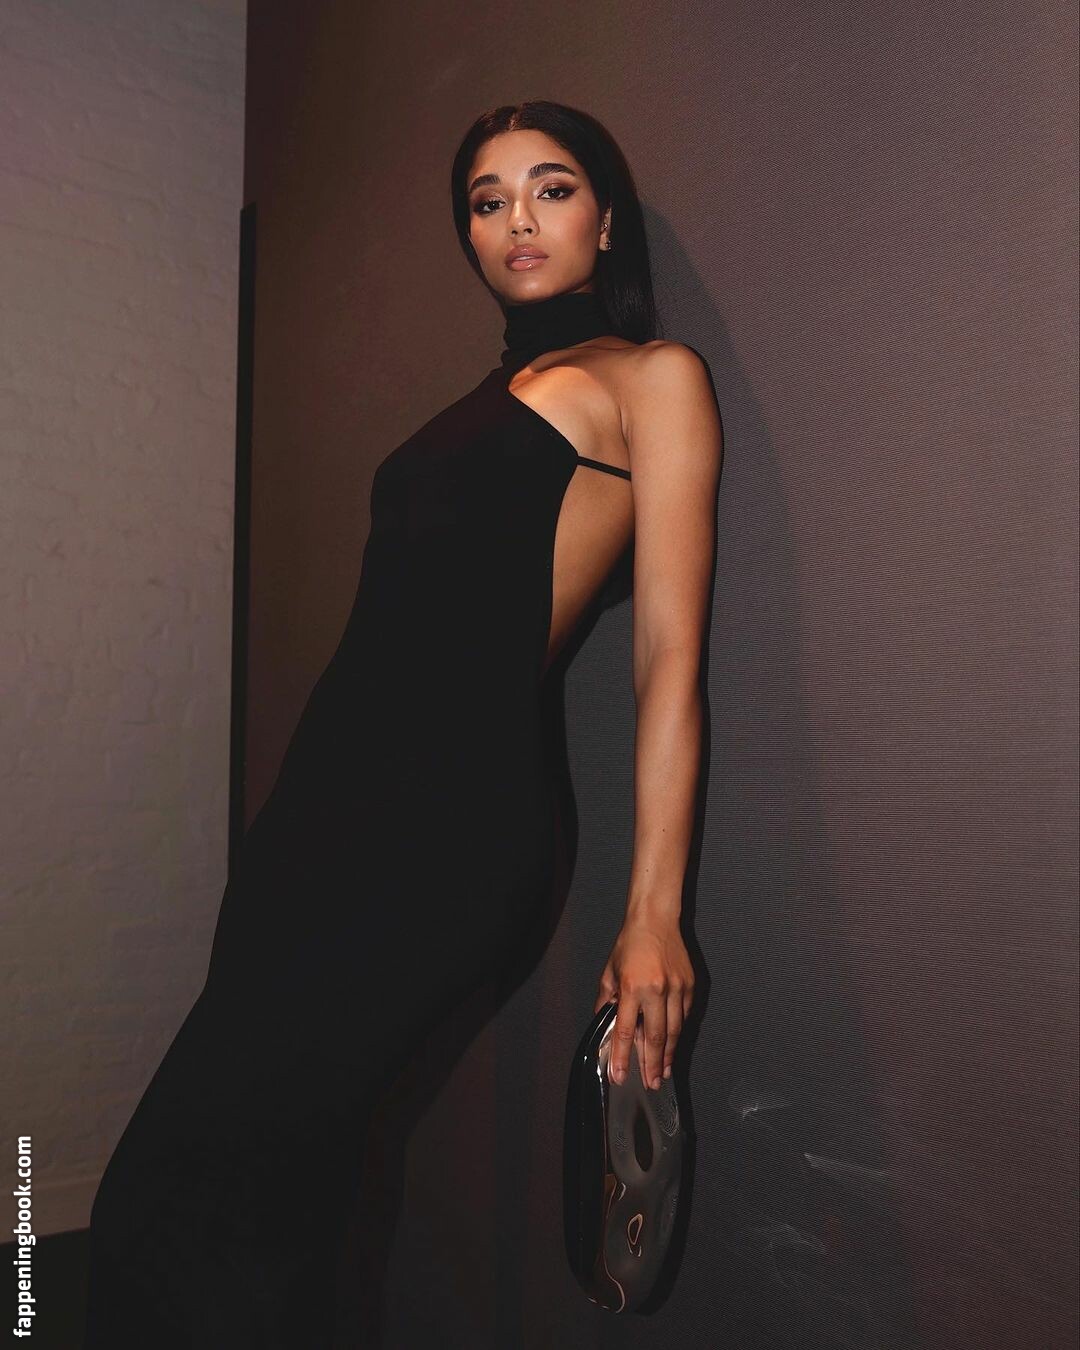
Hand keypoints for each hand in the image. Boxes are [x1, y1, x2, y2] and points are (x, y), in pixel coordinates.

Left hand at [593, 917, 694, 1090]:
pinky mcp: (689, 986)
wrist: (656, 919)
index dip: (622, 1057)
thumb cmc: (631, 943)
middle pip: (655, 1038)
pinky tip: (672, 1045)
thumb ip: (606, 1001)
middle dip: (652, 1065)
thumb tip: (605, 1026)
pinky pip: (684, 1016)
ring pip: (674, 1031)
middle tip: (651, 1083)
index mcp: (632, 987)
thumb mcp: (609, 972)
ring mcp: (676, 988)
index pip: (625, 1031)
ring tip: (663, 1072)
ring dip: (668, 1054)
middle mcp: (656, 990)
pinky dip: (678, 1033)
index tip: (619, 1076)